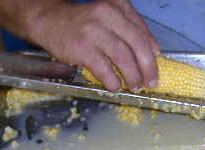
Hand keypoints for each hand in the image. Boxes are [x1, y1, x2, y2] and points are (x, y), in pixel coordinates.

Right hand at [30, 0, 159, 91]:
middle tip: (150, 82)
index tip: (154, 69)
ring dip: (132, 76)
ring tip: (134, 85)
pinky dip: (113, 81)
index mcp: (118, 7)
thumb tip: (154, 51)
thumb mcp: (109, 19)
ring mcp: (94, 31)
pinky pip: (104, 68)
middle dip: (148, 68)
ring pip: (123, 57)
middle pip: (137, 44)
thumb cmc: (83, 24)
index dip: (152, 54)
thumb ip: (132, 30)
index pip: (143, 33)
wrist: (50, 21)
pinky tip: (115, 86)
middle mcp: (108, 15)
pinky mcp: (82, 47)